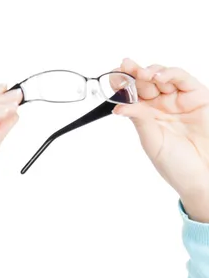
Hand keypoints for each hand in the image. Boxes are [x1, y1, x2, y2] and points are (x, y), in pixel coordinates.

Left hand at [113, 58, 208, 221]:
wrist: (203, 177)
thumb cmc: (177, 165)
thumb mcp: (152, 141)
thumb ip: (139, 120)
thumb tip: (119, 106)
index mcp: (147, 116)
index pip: (132, 95)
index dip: (122, 85)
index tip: (111, 76)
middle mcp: (162, 106)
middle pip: (145, 83)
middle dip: (132, 73)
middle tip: (122, 67)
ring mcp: (179, 100)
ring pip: (162, 77)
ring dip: (149, 72)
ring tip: (139, 74)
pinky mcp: (198, 96)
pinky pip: (183, 79)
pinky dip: (170, 73)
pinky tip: (157, 76)